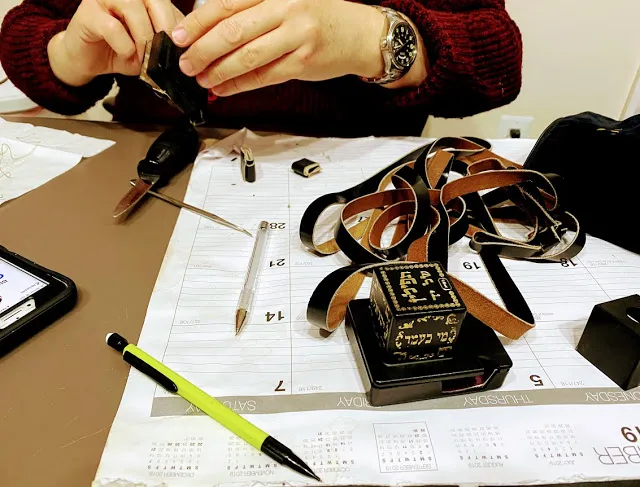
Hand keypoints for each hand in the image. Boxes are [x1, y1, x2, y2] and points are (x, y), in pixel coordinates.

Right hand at [48, 0, 183, 86]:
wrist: (89, 60)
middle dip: (166, 28)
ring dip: (145, 38)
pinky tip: (126, 54)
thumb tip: (190, 46)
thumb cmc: (122, 50)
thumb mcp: (152, 47)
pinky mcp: (87, 13)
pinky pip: (113, 28)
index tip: (183, 48)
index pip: (168, 3)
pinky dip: (125, 46)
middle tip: (168, 52)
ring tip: (145, 57)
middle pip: (155, 0)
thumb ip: (168, 40)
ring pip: (134, 10)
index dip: (179, 25)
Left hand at [170, 0, 386, 95]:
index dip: (198, 23)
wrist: (361, 33)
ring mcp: (296, 37)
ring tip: (201, 79)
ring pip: (247, 57)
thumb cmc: (320, 15)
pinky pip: (264, 76)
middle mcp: (285, 8)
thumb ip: (253, 8)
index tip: (178, 36)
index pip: (227, 5)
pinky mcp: (303, 63)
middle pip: (233, 31)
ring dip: (218, 71)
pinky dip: (239, 85)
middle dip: (202, 50)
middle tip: (185, 63)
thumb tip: (209, 28)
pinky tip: (224, 89)